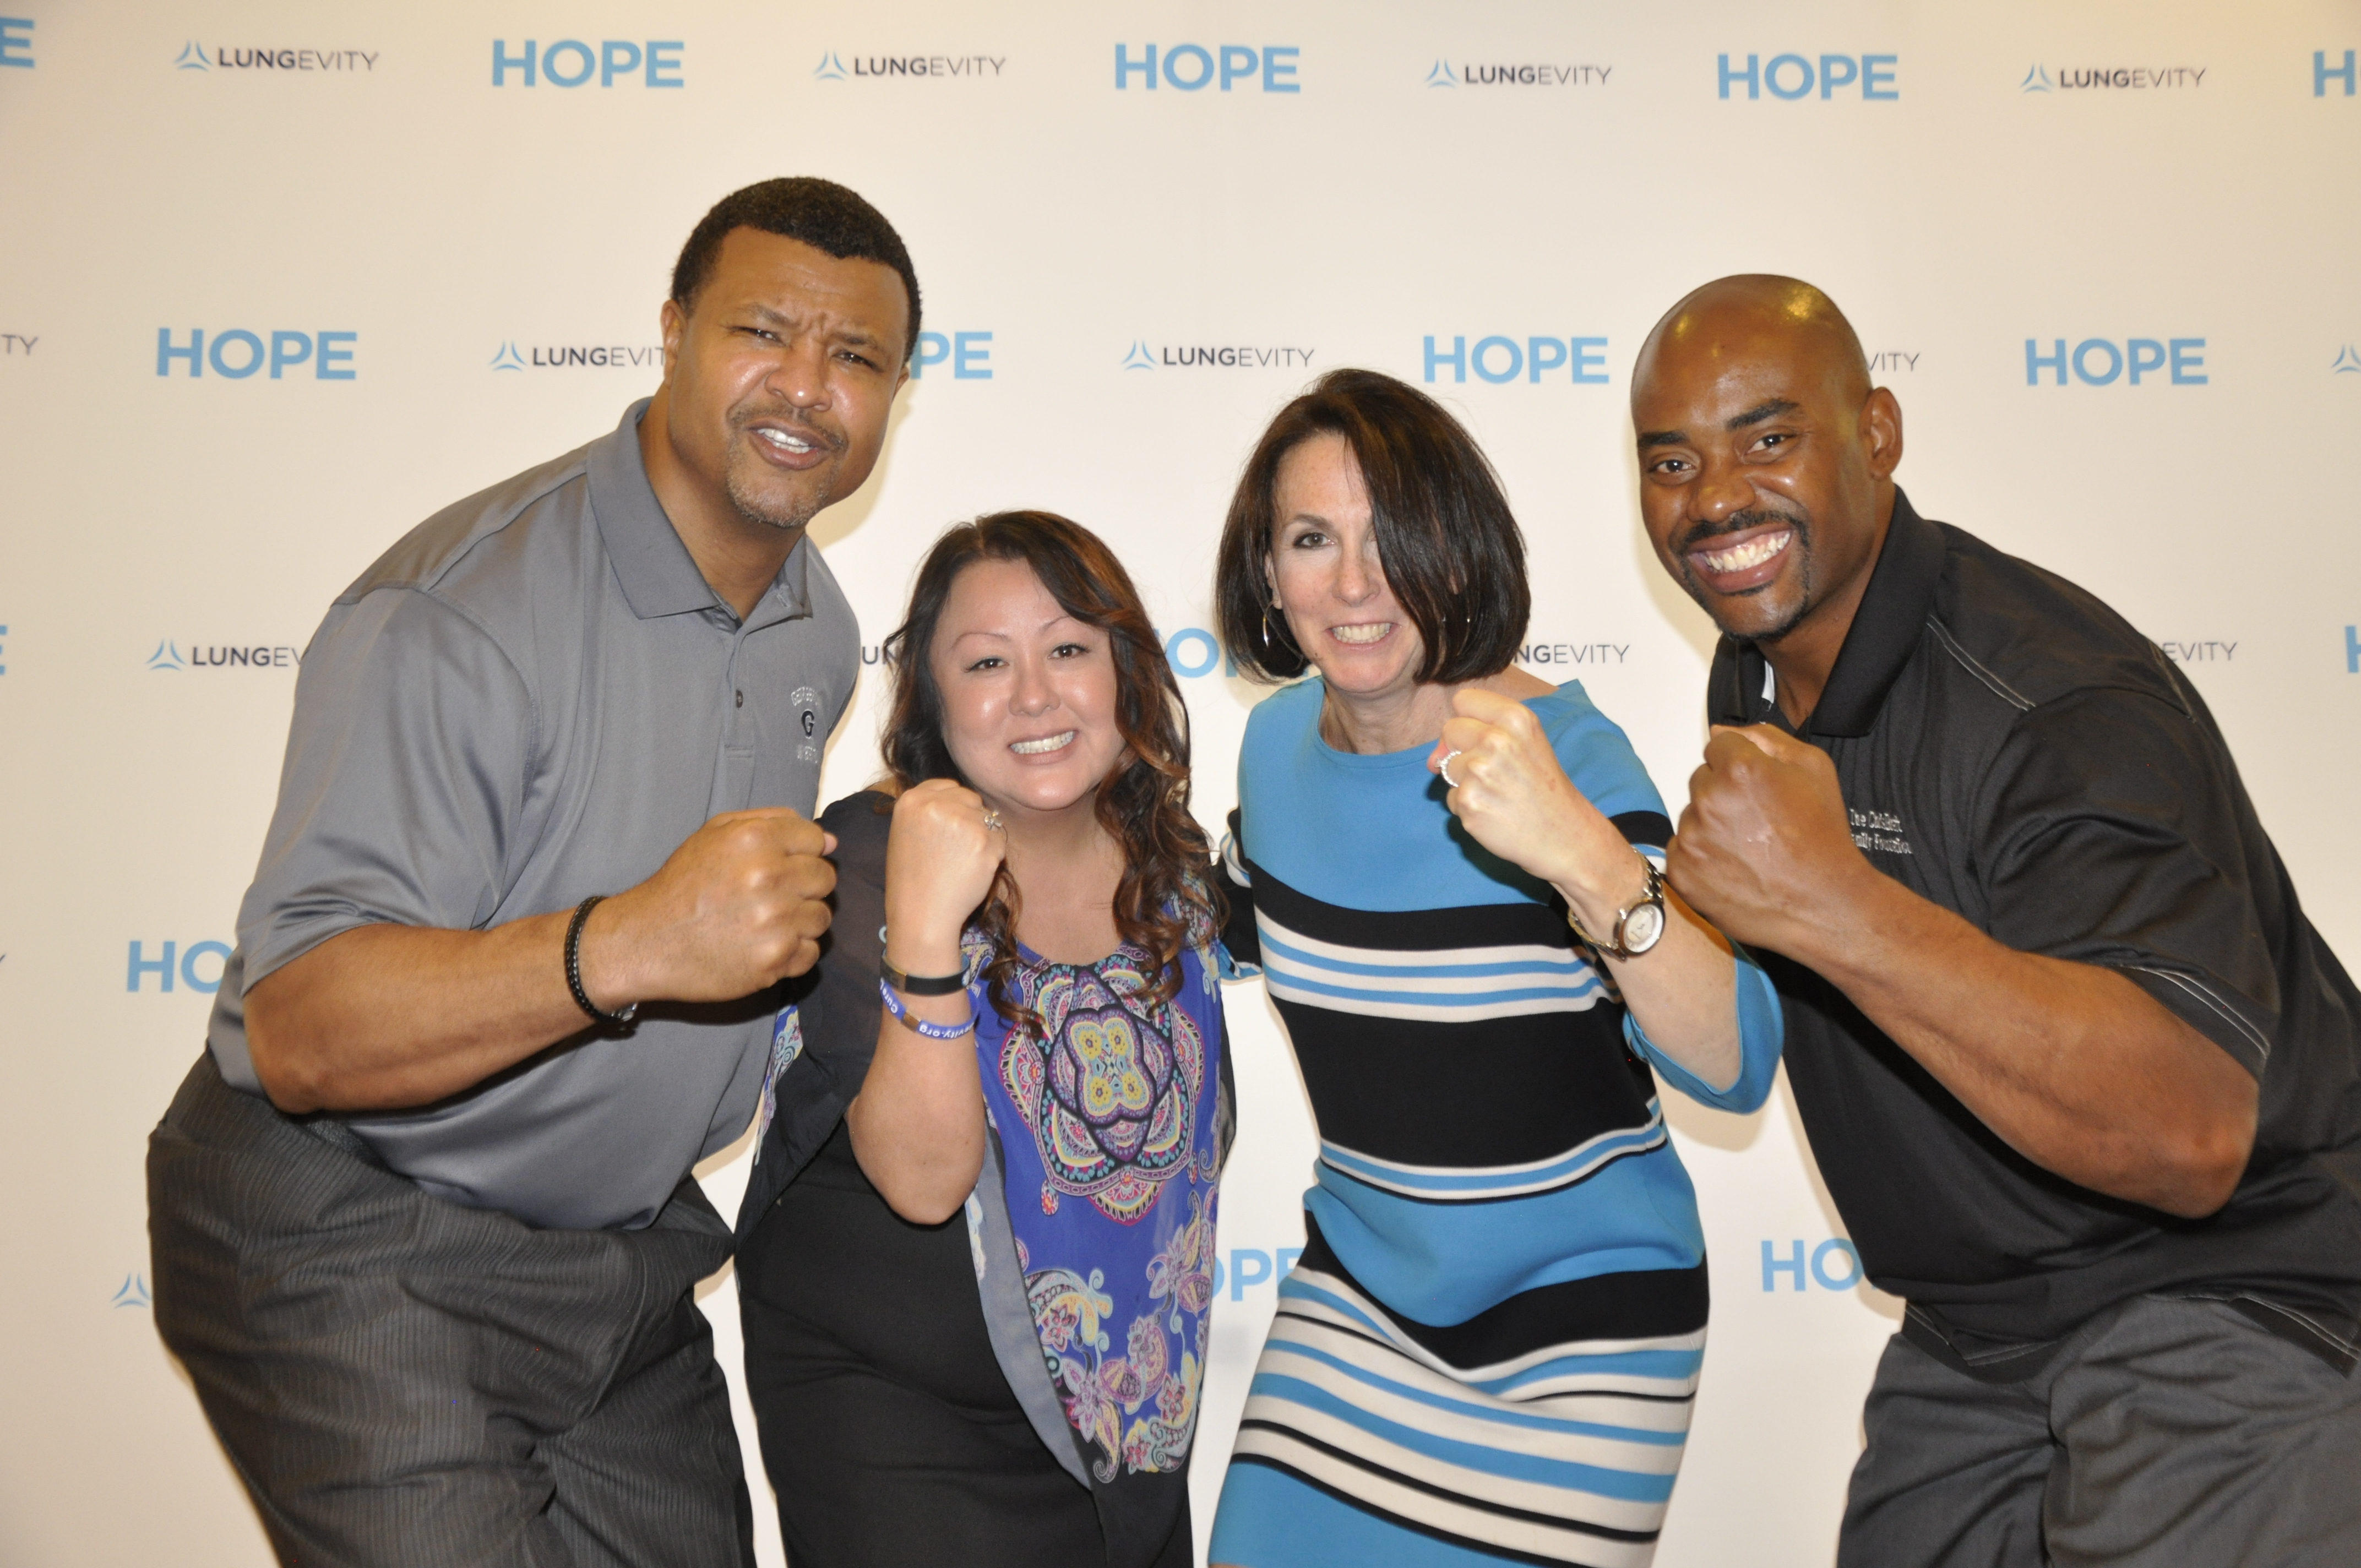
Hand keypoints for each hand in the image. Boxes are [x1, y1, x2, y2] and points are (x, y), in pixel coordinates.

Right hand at [582, 807, 837, 1006]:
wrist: (646, 941)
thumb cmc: (682, 885)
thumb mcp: (715, 834)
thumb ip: (774, 823)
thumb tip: (829, 840)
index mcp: (756, 839)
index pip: (817, 840)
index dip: (802, 853)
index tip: (781, 865)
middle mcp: (769, 877)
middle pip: (825, 878)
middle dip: (803, 885)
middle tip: (771, 896)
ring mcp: (774, 922)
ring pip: (822, 917)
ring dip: (800, 920)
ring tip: (764, 921)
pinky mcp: (773, 960)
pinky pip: (811, 952)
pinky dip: (793, 952)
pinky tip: (763, 945)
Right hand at [883, 780, 1007, 977]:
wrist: (920, 915)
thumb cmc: (913, 880)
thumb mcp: (906, 833)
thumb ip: (929, 810)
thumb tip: (962, 799)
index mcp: (911, 800)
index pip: (948, 786)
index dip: (954, 807)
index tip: (947, 830)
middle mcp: (936, 804)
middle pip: (971, 798)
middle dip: (971, 820)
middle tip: (954, 851)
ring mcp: (962, 820)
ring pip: (989, 818)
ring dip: (983, 838)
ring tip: (961, 863)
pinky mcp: (984, 840)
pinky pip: (1000, 838)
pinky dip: (993, 854)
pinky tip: (973, 871)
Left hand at [1428, 687, 1640, 928]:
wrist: (1564, 835)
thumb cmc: (1544, 789)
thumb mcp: (1528, 743)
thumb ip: (1483, 731)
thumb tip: (1434, 756)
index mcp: (1515, 718)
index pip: (1463, 700)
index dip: (1468, 720)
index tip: (1482, 737)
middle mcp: (1496, 739)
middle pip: (1449, 730)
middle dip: (1461, 750)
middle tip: (1492, 772)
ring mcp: (1479, 771)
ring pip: (1446, 767)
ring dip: (1464, 782)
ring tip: (1496, 794)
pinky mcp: (1468, 802)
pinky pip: (1450, 798)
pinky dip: (1467, 807)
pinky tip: (1493, 812)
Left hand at [1668, 725, 1869, 957]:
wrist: (1822, 904)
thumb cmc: (1822, 837)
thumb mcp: (1813, 767)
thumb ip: (1765, 738)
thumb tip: (1720, 730)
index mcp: (1739, 769)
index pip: (1718, 747)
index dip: (1742, 765)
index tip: (1759, 788)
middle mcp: (1708, 800)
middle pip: (1702, 780)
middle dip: (1724, 794)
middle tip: (1758, 822)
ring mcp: (1691, 839)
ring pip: (1691, 816)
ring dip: (1711, 826)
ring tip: (1749, 848)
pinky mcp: (1681, 872)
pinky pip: (1681, 850)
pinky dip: (1701, 857)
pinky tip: (1734, 868)